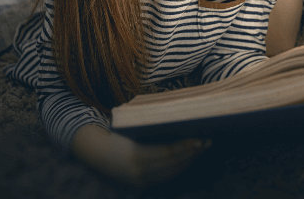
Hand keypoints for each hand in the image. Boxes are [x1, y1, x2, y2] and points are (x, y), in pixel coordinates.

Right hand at [72, 125, 209, 186]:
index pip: (168, 152)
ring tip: (202, 149)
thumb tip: (179, 118)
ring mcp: (140, 180)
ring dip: (189, 160)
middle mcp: (138, 171)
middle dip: (192, 153)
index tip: (200, 138)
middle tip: (207, 142)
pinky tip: (189, 158)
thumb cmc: (117, 133)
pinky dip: (179, 167)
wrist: (96, 153)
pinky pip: (166, 176)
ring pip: (171, 171)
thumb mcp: (133, 128)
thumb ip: (152, 126)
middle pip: (173, 163)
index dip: (185, 146)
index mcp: (135, 154)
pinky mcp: (142, 184)